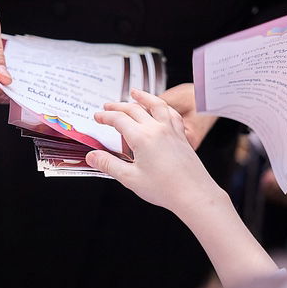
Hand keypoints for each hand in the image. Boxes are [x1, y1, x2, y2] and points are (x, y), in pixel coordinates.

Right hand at [86, 89, 221, 215]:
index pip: (119, 120)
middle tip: (108, 107)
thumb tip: (92, 156)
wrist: (194, 194)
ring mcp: (172, 130)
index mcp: (142, 138)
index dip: (105, 117)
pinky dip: (163, 107)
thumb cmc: (165, 188)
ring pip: (156, 105)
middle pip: (134, 109)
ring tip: (135, 93)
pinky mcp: (181, 136)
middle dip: (118, 106)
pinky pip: (171, 114)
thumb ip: (109, 164)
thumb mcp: (130, 178)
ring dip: (143, 97)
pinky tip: (162, 108)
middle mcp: (157, 129)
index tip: (98, 117)